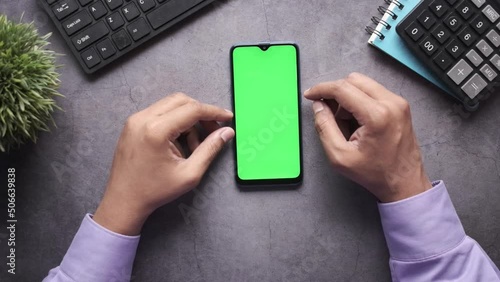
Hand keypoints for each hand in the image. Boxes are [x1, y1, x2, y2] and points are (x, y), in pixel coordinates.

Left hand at [93, 93, 234, 234]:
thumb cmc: (155, 191)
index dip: (214, 112)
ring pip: (171, 105)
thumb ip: (210, 149)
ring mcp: (135, 119)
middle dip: (201, 113)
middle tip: (213, 131)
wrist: (123, 201)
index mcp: (156, 130)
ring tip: (193, 146)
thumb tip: (227, 132)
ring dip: (188, 119)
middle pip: (181, 101)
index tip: (228, 118)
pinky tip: (179, 143)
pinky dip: (174, 122)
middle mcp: (143, 118)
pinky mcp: (132, 124)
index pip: (193, 109)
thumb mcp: (189, 174)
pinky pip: (159, 113)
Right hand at [304, 73, 431, 202]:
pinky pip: (373, 91)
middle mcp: (391, 103)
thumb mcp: (340, 156)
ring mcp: (398, 102)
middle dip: (335, 93)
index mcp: (377, 115)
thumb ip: (324, 127)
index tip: (310, 95)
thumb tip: (318, 106)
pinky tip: (357, 121)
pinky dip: (359, 100)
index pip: (343, 88)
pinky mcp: (400, 105)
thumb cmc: (375, 173)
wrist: (404, 182)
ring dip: (348, 97)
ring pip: (363, 83)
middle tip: (328, 113)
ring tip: (346, 122)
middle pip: (353, 80)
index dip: (321, 89)